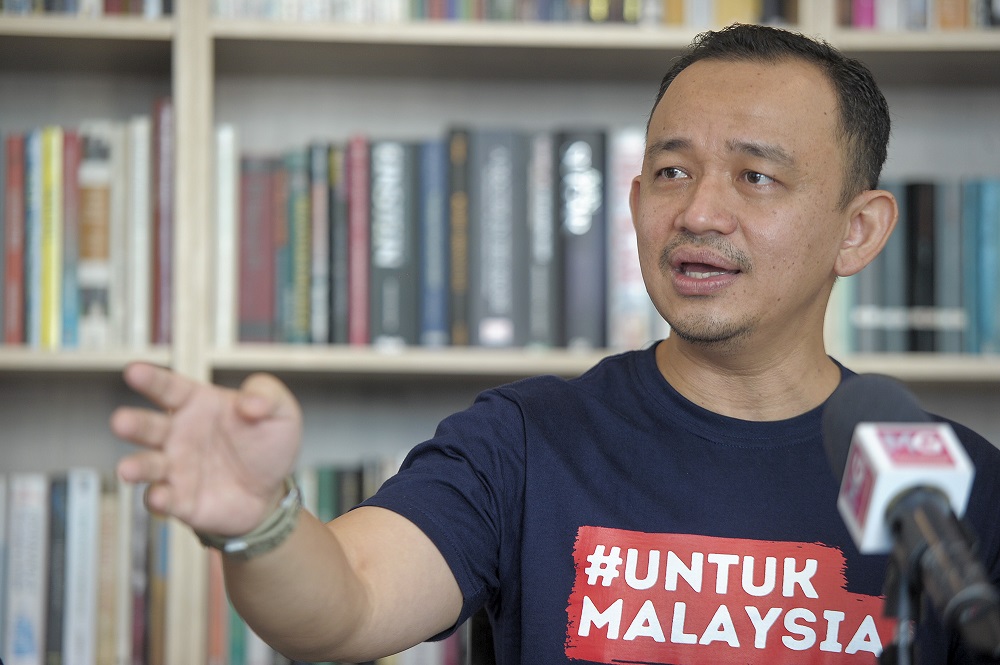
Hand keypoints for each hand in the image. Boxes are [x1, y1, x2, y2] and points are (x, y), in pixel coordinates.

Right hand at [111, 362, 302, 536]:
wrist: (271, 493)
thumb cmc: (267, 445)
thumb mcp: (280, 412)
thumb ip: (268, 396)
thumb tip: (251, 403)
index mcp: (197, 404)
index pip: (168, 388)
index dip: (151, 379)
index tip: (134, 371)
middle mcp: (178, 435)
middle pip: (148, 426)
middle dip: (132, 424)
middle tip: (121, 421)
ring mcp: (175, 468)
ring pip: (146, 465)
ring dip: (135, 466)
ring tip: (127, 469)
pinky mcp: (180, 500)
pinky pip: (162, 499)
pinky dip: (158, 499)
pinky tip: (162, 497)